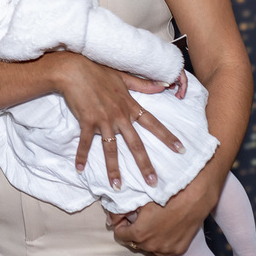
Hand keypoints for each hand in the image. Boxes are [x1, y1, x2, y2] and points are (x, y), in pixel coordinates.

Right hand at [52, 53, 184, 191]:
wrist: (74, 69)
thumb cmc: (98, 71)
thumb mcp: (123, 77)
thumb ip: (143, 85)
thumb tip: (163, 85)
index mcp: (130, 106)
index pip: (153, 124)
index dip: (167, 137)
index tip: (181, 149)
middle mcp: (119, 116)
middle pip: (135, 144)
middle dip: (145, 164)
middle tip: (153, 182)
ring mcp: (103, 120)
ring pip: (111, 149)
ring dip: (114, 169)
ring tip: (117, 186)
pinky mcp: (87, 122)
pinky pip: (86, 142)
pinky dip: (82, 156)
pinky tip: (79, 169)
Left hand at [108, 171, 216, 255]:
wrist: (192, 200)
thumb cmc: (164, 197)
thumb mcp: (139, 201)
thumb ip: (120, 212)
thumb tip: (110, 220)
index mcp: (139, 234)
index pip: (120, 235)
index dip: (121, 225)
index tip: (127, 218)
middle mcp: (151, 246)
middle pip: (134, 242)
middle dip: (135, 232)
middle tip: (141, 219)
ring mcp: (165, 250)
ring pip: (150, 247)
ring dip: (149, 238)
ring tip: (155, 224)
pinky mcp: (178, 250)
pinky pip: (165, 248)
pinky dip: (163, 241)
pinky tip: (166, 229)